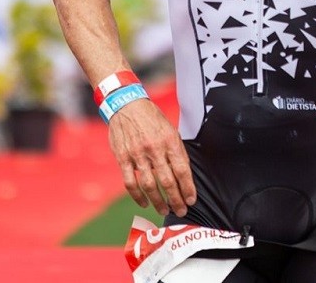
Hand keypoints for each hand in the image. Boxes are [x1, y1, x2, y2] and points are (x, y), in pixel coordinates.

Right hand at [107, 98, 196, 216]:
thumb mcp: (170, 129)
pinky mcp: (123, 158)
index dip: (188, 188)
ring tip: (165, 210)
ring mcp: (137, 154)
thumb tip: (184, 174)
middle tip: (181, 210)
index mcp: (169, 140)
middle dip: (176, 199)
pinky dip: (137, 196)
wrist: (127, 105)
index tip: (192, 199)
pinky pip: (130, 182)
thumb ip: (176, 150)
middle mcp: (155, 148)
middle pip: (167, 181)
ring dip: (158, 201)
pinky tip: (144, 203)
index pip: (182, 170)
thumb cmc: (152, 118)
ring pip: (149, 185)